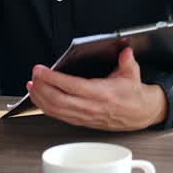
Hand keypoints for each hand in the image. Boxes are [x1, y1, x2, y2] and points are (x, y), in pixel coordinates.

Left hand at [27, 47, 168, 130]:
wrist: (140, 114)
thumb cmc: (133, 94)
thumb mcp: (132, 73)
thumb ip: (127, 60)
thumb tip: (125, 50)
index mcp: (102, 93)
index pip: (72, 86)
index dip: (53, 78)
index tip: (41, 70)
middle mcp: (91, 107)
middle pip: (58, 100)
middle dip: (42, 87)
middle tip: (34, 75)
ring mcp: (84, 116)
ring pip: (55, 110)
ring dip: (40, 98)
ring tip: (31, 85)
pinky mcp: (81, 121)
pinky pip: (59, 116)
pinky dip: (45, 107)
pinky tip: (39, 99)